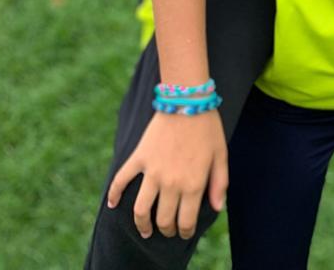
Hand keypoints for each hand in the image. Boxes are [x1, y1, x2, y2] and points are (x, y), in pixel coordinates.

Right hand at [106, 110, 227, 239]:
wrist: (187, 100)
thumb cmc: (208, 127)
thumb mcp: (221, 155)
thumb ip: (220, 183)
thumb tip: (217, 208)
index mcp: (193, 184)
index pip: (185, 221)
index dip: (184, 231)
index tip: (184, 233)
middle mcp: (171, 183)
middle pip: (163, 219)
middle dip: (166, 229)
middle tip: (167, 229)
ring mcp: (152, 172)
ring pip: (140, 210)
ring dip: (141, 224)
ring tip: (144, 229)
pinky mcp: (139, 158)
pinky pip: (121, 181)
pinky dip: (114, 195)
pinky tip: (112, 205)